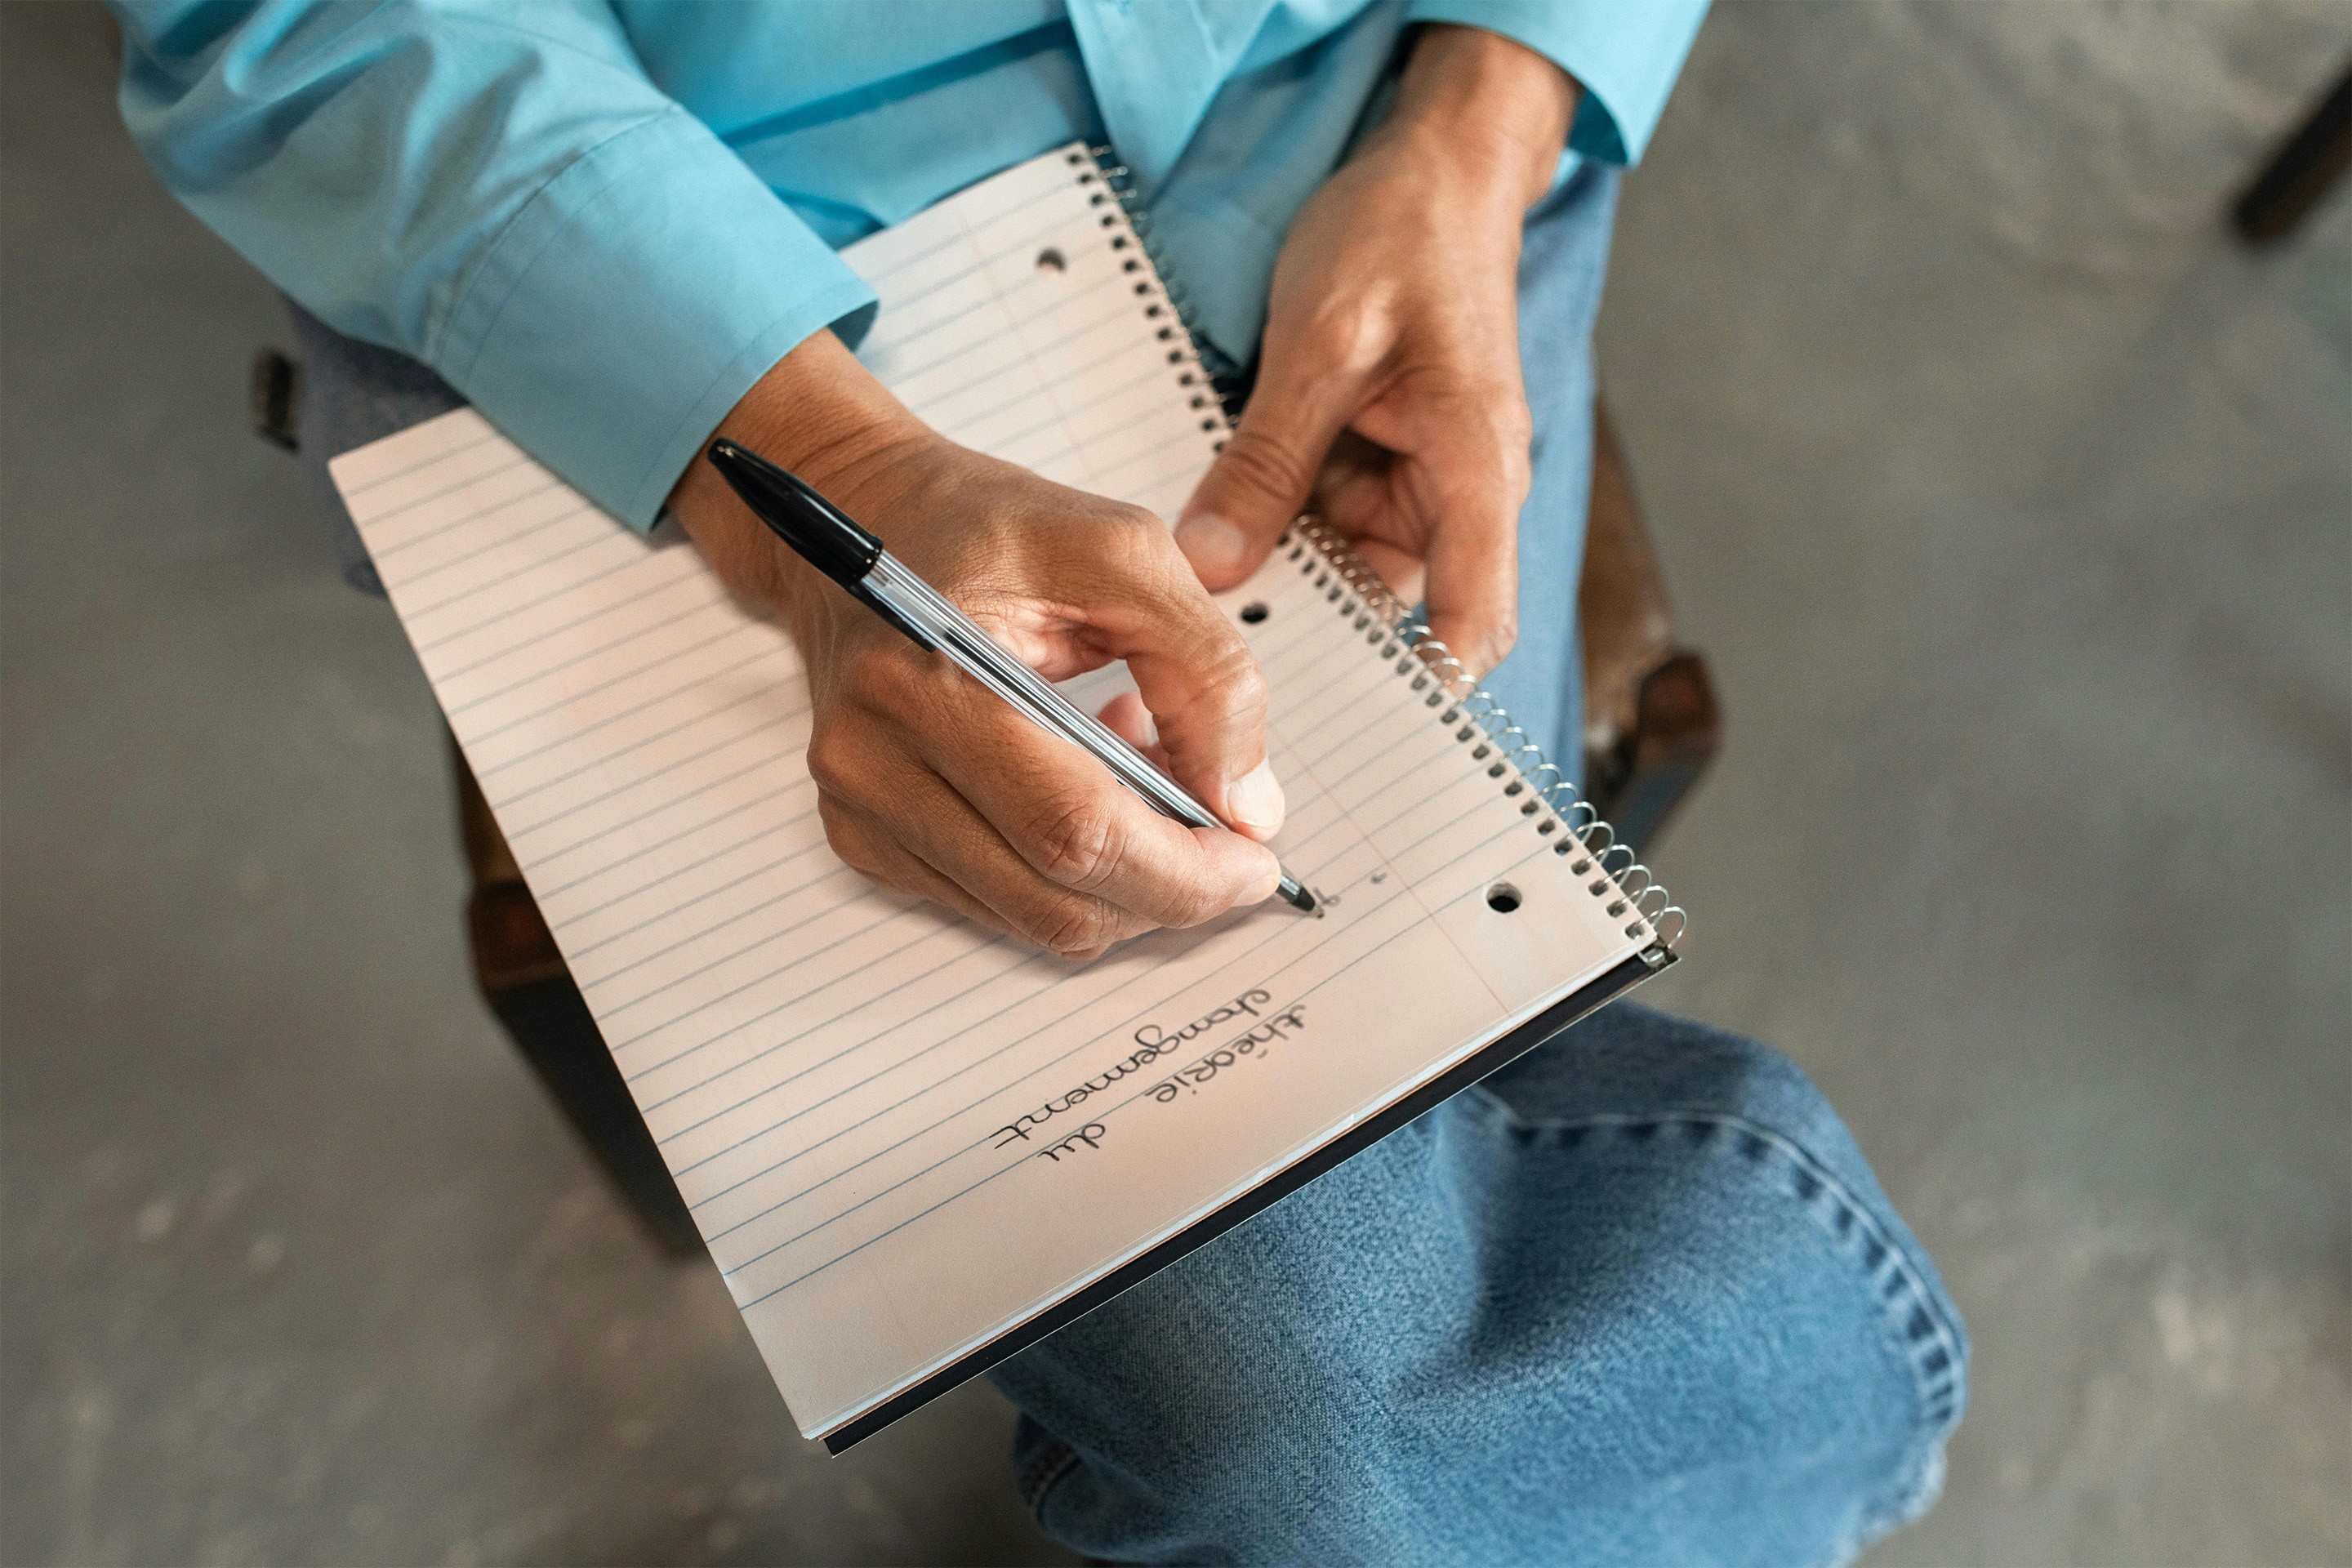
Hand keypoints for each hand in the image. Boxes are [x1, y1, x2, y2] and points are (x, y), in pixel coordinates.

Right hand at [665, 332, 1284, 958]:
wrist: (862, 521)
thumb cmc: (985, 526)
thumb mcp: (1123, 553)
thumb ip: (1207, 673)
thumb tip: (1248, 807)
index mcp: (927, 677)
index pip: (1071, 829)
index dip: (1182, 869)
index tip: (1257, 861)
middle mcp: (873, 757)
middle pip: (1055, 896)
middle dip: (1169, 893)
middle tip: (1232, 850)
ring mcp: (860, 807)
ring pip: (1033, 920)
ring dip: (1123, 884)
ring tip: (1148, 784)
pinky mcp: (863, 837)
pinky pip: (998, 907)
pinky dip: (1068, 877)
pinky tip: (1085, 790)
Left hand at [1176, 26, 1575, 676]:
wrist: (1428, 172)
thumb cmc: (1401, 237)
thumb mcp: (1318, 343)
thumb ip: (1266, 461)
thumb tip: (1212, 568)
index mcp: (1478, 471)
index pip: (1476, 617)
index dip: (1424, 690)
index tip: (1355, 739)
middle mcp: (1457, 496)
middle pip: (1391, 610)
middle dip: (1314, 637)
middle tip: (1220, 676)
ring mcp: (1413, 487)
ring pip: (1341, 573)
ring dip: (1281, 579)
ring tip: (1199, 600)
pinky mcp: (1373, 469)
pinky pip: (1318, 527)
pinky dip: (1271, 532)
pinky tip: (1212, 540)